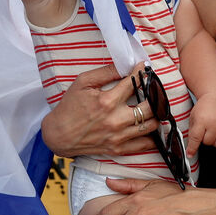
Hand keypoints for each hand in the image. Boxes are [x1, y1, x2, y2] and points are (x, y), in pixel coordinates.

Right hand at [40, 65, 157, 156]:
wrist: (58, 135)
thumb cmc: (69, 107)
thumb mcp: (82, 82)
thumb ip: (105, 72)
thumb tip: (126, 65)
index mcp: (107, 101)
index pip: (134, 83)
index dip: (142, 72)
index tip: (145, 68)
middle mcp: (116, 120)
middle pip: (150, 106)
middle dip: (155, 95)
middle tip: (154, 89)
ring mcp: (118, 136)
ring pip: (151, 125)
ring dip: (157, 114)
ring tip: (154, 106)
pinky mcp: (118, 149)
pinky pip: (144, 144)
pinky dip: (152, 135)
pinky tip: (151, 125)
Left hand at [185, 93, 215, 156]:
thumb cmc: (205, 107)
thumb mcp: (193, 116)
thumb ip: (192, 130)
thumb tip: (191, 145)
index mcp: (202, 120)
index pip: (196, 138)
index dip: (192, 148)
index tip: (190, 154)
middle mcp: (214, 124)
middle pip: (207, 142)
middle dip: (204, 139)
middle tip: (205, 131)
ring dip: (214, 141)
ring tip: (213, 131)